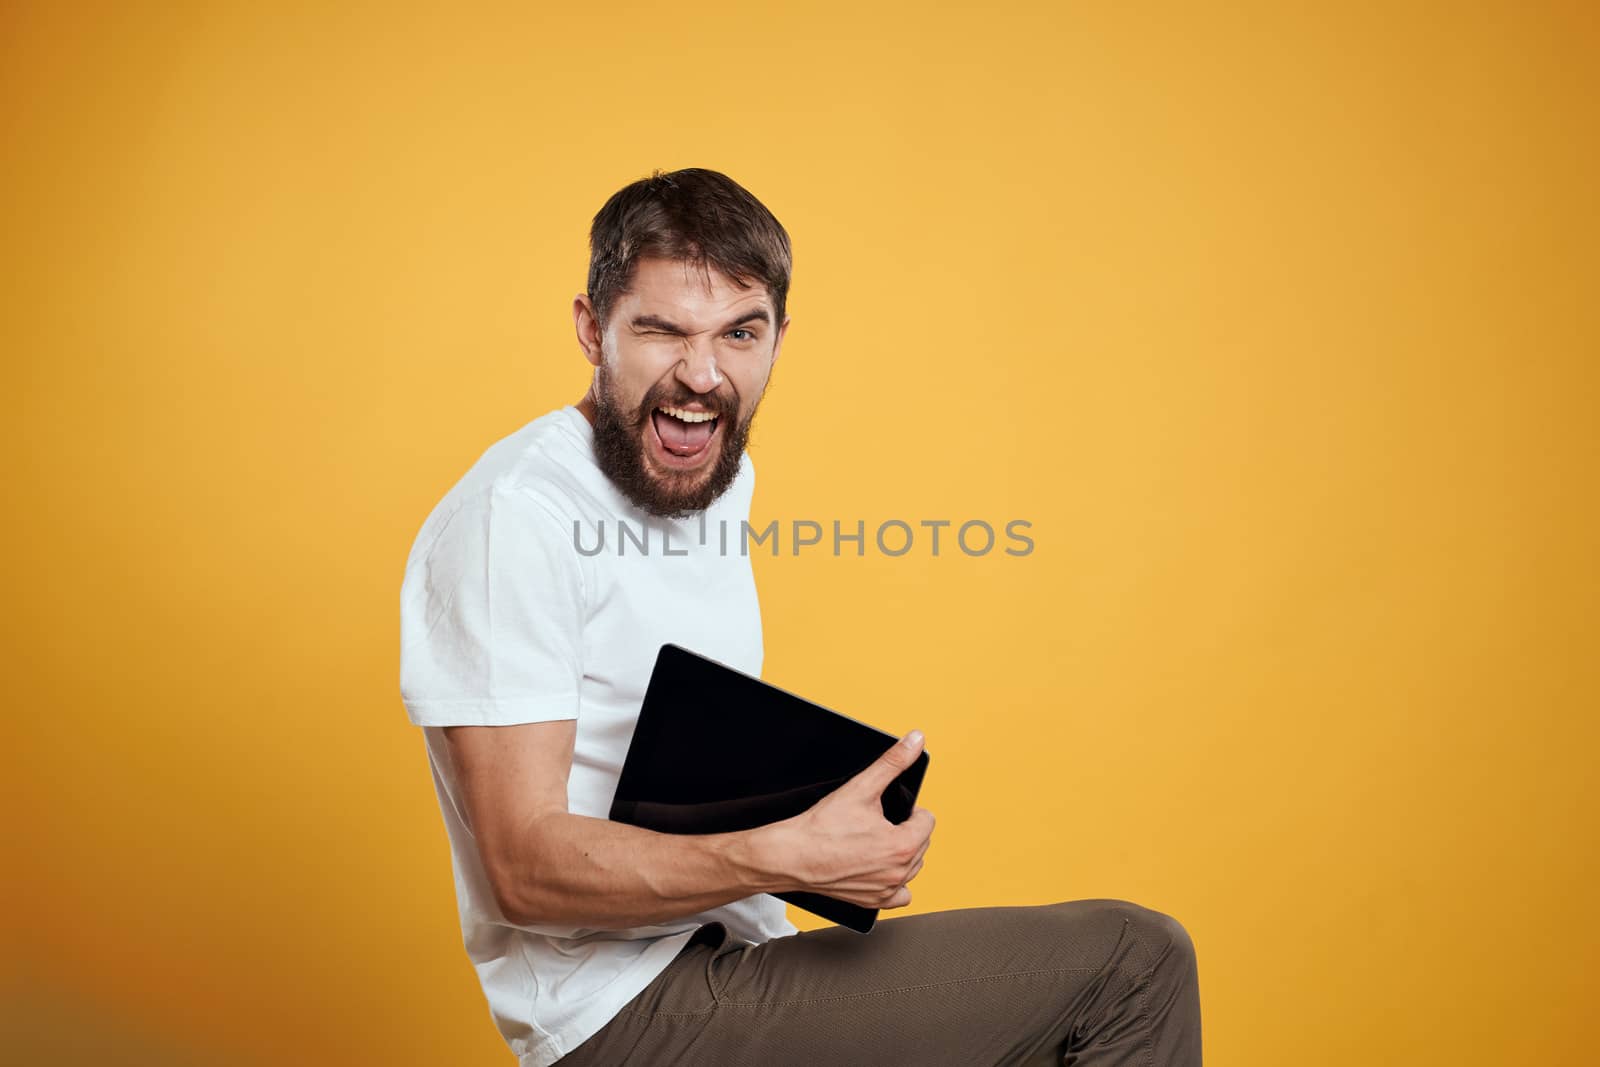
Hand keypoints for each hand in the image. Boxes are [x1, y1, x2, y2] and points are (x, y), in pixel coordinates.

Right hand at [768, 730, 934, 909]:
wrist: (792, 855)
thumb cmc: (822, 826)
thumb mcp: (861, 787)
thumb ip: (893, 762)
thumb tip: (915, 740)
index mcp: (903, 845)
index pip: (927, 821)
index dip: (910, 810)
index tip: (890, 810)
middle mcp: (899, 872)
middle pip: (922, 843)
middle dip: (906, 830)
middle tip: (879, 822)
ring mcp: (886, 890)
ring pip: (913, 867)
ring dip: (903, 853)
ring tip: (877, 840)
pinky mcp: (872, 901)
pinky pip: (900, 895)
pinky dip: (895, 882)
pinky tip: (879, 867)